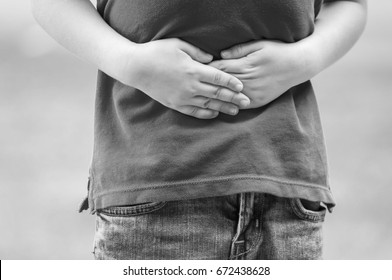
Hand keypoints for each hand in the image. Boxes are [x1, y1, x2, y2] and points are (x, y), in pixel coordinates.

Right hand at [118, 38, 250, 118]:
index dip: (232, 82)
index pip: (219, 77)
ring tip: (236, 111)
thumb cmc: (157, 52)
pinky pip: (194, 111)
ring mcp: (183, 97)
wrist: (136, 68)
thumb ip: (198, 53)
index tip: (242, 86)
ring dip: (223, 108)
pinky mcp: (175, 104)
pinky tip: (215, 114)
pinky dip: (206, 113)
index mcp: (193, 70)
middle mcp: (191, 86)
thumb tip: (212, 60)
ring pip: (208, 104)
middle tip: (247, 101)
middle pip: (217, 93)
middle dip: (234, 98)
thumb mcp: (179, 45)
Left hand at [209, 40, 314, 108]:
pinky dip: (230, 104)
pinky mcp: (258, 102)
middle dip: (210, 83)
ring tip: (205, 95)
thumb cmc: (278, 52)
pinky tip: (220, 104)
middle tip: (197, 83)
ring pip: (229, 96)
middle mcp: (249, 81)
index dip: (209, 69)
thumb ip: (239, 50)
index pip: (221, 68)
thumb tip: (221, 55)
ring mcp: (254, 93)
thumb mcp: (259, 45)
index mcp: (247, 66)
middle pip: (222, 84)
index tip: (199, 68)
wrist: (298, 66)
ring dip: (217, 96)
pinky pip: (240, 105)